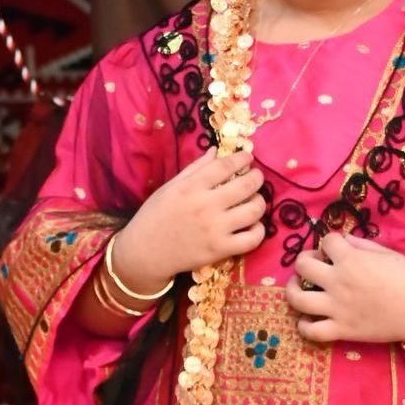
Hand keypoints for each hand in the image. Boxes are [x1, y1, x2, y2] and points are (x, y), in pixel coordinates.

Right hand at [111, 148, 266, 293]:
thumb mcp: (170, 187)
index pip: (225, 166)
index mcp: (191, 187)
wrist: (145, 253)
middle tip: (256, 177)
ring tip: (255, 200)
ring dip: (259, 202)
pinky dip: (258, 230)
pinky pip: (252, 238)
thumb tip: (216, 151)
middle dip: (257, 178)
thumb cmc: (154, 216)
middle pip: (245, 186)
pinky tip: (252, 225)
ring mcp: (215, 229)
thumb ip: (195, 168)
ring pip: (253, 211)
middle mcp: (205, 205)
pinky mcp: (220, 250)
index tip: (248, 157)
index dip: (242, 158)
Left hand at [284, 232, 404, 349]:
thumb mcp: (387, 253)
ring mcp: (337, 308)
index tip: (336, 248)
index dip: (330, 242)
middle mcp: (338, 281)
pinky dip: (304, 326)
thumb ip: (361, 245)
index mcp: (351, 259)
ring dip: (292, 291)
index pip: (326, 241)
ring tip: (298, 289)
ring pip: (296, 299)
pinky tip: (308, 319)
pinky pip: (311, 331)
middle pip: (302, 264)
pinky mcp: (341, 330)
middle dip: (305, 260)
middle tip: (315, 265)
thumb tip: (343, 240)